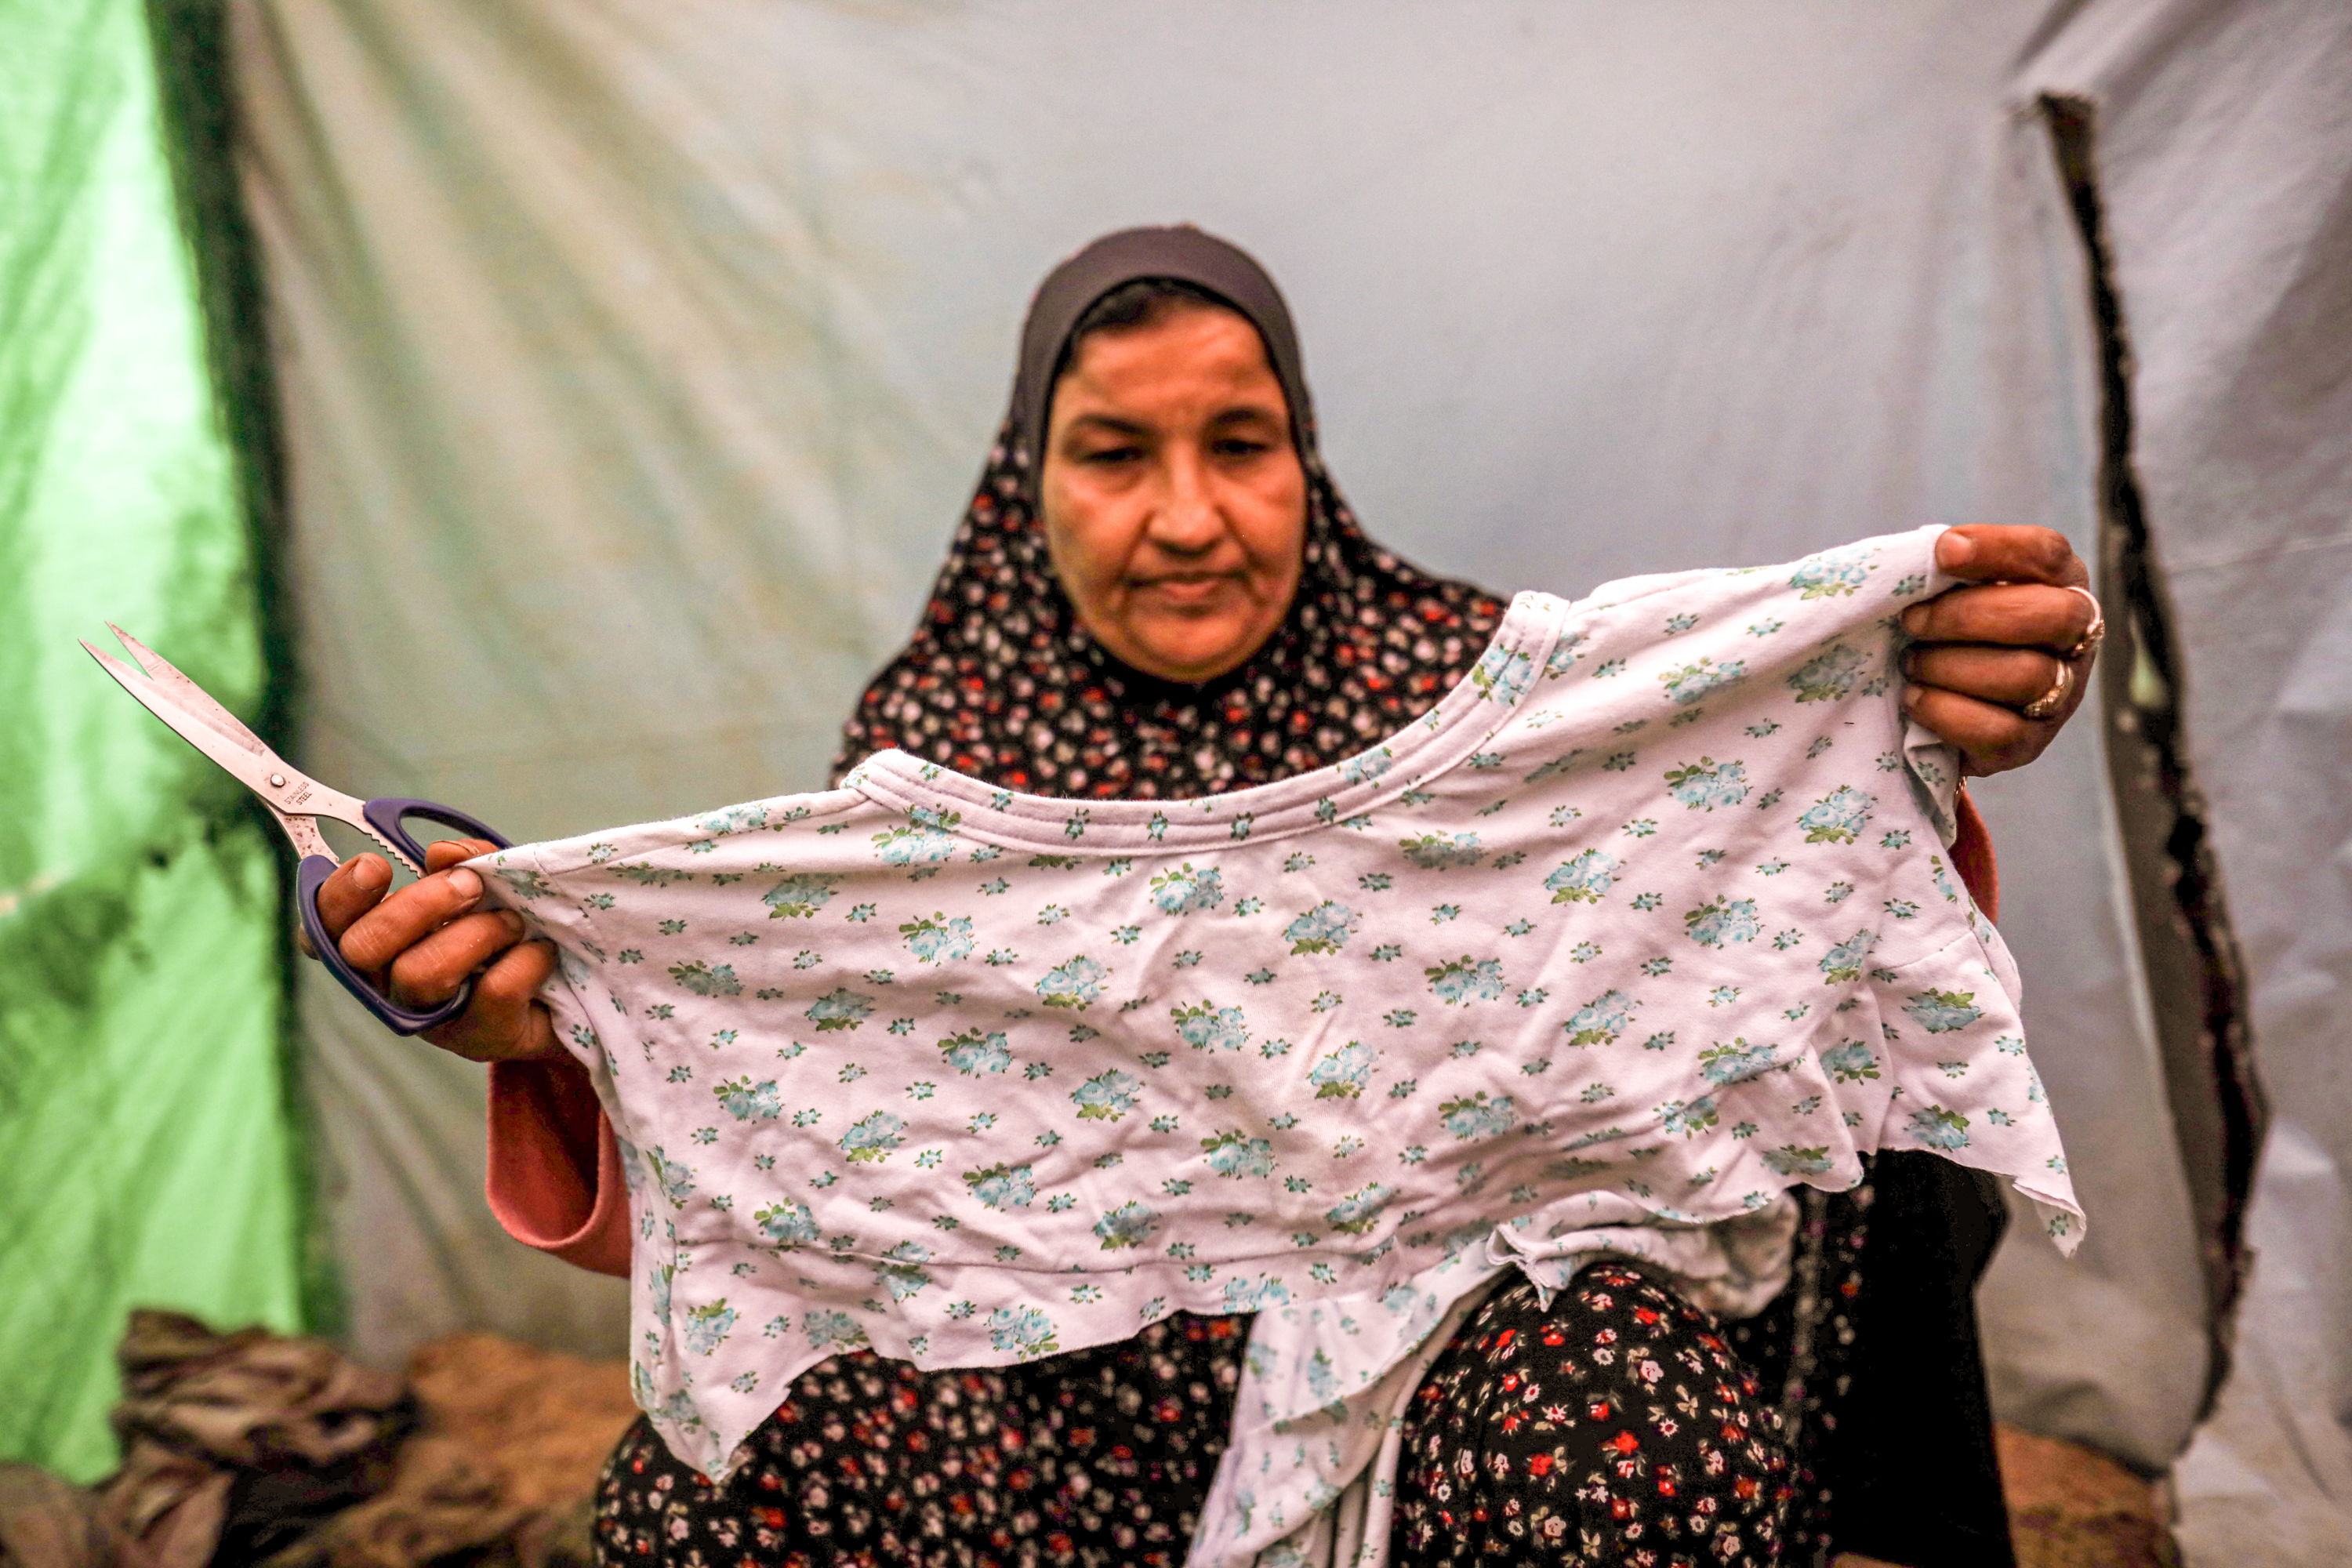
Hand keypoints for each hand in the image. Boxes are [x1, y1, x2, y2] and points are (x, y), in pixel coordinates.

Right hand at [306, 837, 561, 1062]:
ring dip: (476, 934)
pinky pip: (493, 992)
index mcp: (379, 941)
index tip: (376, 865)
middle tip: (471, 887)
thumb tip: (443, 853)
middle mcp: (388, 983)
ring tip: (512, 923)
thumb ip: (466, 861)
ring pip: (421, 974)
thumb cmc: (507, 932)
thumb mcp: (488, 885)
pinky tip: (539, 952)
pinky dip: (525, 961)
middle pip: (363, 949)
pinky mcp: (475, 1039)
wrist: (561, 990)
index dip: (339, 896)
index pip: (324, 925)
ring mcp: (428, 1017)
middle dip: (419, 905)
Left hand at [1900, 525, 2099, 776]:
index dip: (1999, 548)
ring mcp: (2060, 697)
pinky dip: (1944, 711)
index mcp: (2059, 586)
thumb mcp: (1950, 592)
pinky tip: (1914, 698)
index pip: (2048, 554)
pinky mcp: (2029, 746)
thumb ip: (1947, 572)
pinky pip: (1998, 731)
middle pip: (2052, 616)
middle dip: (1969, 615)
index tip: (1944, 551)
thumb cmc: (1944, 633)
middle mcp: (2074, 641)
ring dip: (1950, 666)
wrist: (1936, 712)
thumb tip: (1929, 556)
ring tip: (1911, 662)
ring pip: (2026, 675)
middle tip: (1912, 621)